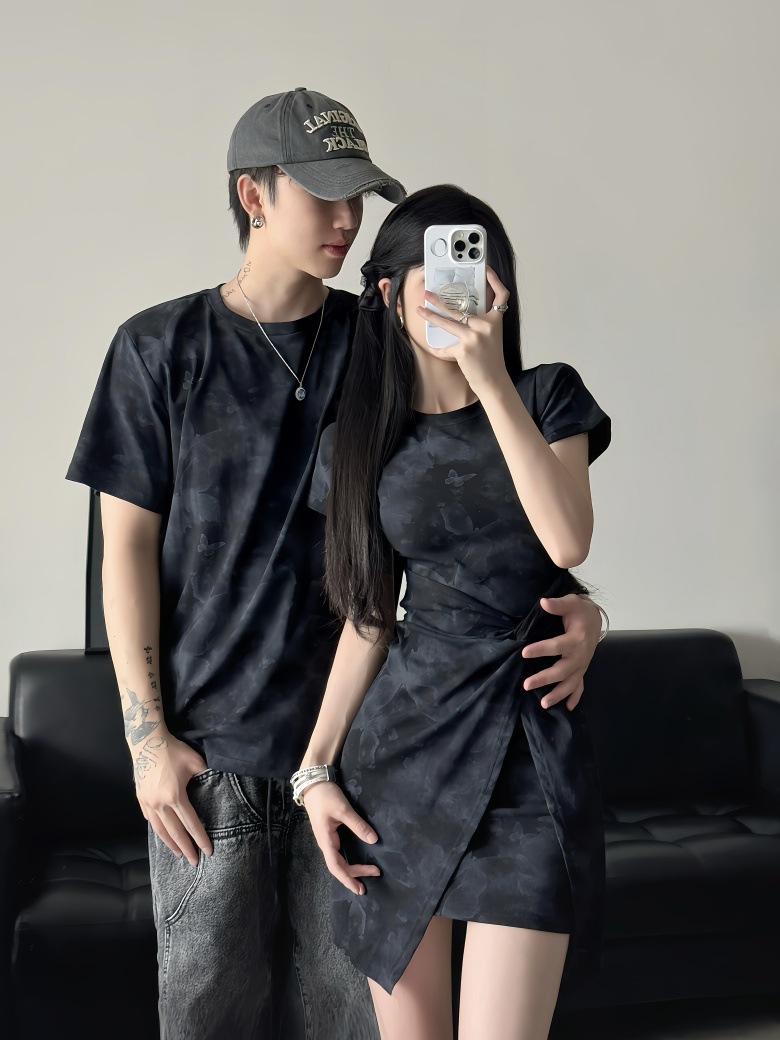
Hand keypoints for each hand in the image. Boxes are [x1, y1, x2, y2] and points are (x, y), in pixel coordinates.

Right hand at [133, 729, 212, 864]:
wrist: (147, 741)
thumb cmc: (173, 750)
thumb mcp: (195, 761)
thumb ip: (207, 775)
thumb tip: (218, 783)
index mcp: (175, 796)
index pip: (191, 823)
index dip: (200, 838)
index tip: (207, 851)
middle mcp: (160, 804)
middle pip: (175, 832)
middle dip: (186, 848)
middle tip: (194, 861)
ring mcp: (148, 802)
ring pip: (160, 829)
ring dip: (170, 843)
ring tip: (178, 853)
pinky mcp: (140, 798)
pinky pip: (149, 819)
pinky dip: (157, 829)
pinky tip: (163, 834)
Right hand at [301, 780, 380, 894]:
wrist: (312, 783)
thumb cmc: (326, 796)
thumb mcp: (343, 810)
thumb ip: (358, 825)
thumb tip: (374, 840)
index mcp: (326, 841)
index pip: (337, 867)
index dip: (348, 879)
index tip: (361, 888)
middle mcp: (325, 843)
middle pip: (339, 866)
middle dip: (355, 874)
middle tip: (375, 875)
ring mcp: (327, 839)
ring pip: (339, 860)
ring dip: (352, 868)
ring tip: (368, 872)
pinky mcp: (329, 833)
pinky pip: (339, 852)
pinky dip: (349, 859)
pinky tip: (356, 860)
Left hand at [415, 267, 510, 394]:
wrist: (493, 381)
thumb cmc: (491, 360)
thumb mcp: (491, 337)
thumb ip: (481, 323)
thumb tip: (461, 313)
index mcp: (495, 321)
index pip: (501, 296)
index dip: (495, 280)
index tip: (486, 269)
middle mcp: (486, 325)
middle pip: (460, 307)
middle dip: (440, 300)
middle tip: (428, 293)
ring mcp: (474, 337)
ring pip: (447, 322)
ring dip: (431, 316)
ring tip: (419, 310)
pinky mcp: (464, 349)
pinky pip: (446, 347)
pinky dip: (440, 350)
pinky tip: (435, 350)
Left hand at [521, 594, 601, 710]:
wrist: (595, 620)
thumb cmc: (580, 611)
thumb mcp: (571, 602)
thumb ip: (558, 604)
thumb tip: (543, 602)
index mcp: (577, 639)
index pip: (557, 646)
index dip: (541, 649)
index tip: (524, 652)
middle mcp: (581, 655)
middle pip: (562, 670)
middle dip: (545, 679)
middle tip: (527, 685)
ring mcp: (582, 665)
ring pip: (571, 683)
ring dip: (558, 694)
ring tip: (544, 704)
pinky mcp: (581, 669)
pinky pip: (580, 686)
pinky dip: (575, 697)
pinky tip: (568, 708)